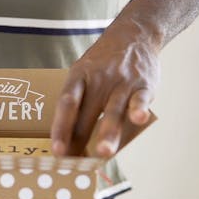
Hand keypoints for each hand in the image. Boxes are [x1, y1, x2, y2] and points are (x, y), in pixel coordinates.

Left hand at [51, 22, 160, 157]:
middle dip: (80, 140)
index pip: (66, 104)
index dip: (60, 127)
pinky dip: (139, 108)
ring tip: (103, 152)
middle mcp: (98, 80)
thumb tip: (70, 141)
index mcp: (78, 77)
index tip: (56, 149)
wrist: (134, 34)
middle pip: (87, 113)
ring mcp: (121, 82)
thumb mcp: (83, 73)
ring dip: (108, 132)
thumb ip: (79, 103)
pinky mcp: (143, 84)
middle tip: (75, 164)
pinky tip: (138, 119)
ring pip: (112, 110)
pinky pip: (139, 98)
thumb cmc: (102, 64)